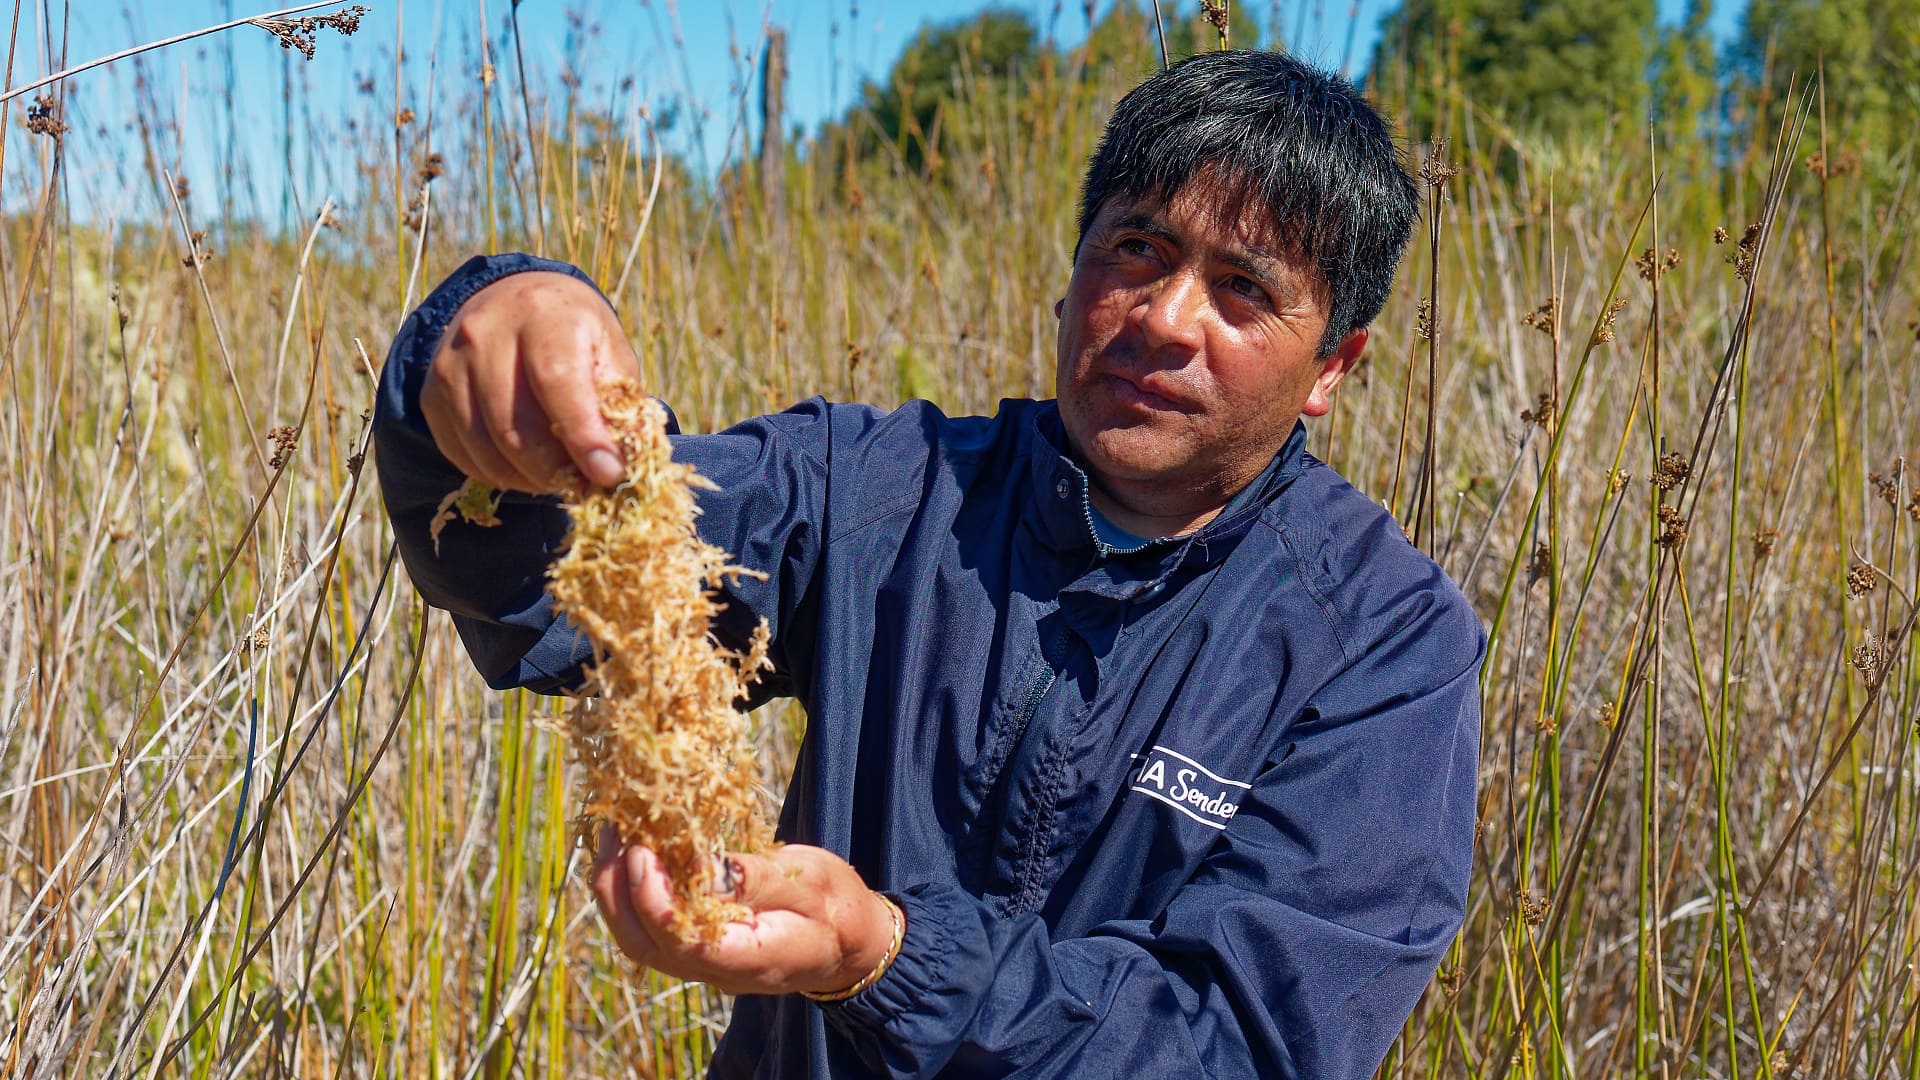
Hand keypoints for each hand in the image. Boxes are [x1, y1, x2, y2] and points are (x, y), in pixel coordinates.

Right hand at [420, 270, 638, 492]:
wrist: (510, 300)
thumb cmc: (572, 334)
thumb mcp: (608, 349)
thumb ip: (616, 401)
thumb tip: (615, 463)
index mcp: (542, 314)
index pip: (557, 382)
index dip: (583, 436)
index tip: (608, 474)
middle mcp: (485, 334)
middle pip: (517, 428)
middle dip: (557, 471)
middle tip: (585, 486)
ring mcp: (450, 365)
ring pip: (488, 450)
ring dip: (529, 480)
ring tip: (560, 478)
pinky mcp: (430, 395)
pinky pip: (465, 456)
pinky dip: (501, 475)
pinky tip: (526, 468)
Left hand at [590, 829, 898, 997]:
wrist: (851, 944)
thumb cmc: (837, 906)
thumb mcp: (811, 881)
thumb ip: (756, 878)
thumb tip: (700, 867)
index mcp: (752, 958)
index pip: (682, 941)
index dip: (652, 898)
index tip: (642, 849)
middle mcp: (719, 971)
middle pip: (646, 947)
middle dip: (617, 891)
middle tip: (613, 834)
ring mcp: (705, 965)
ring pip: (641, 942)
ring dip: (616, 892)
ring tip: (613, 838)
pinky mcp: (699, 949)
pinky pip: (652, 930)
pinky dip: (633, 894)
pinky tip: (633, 855)